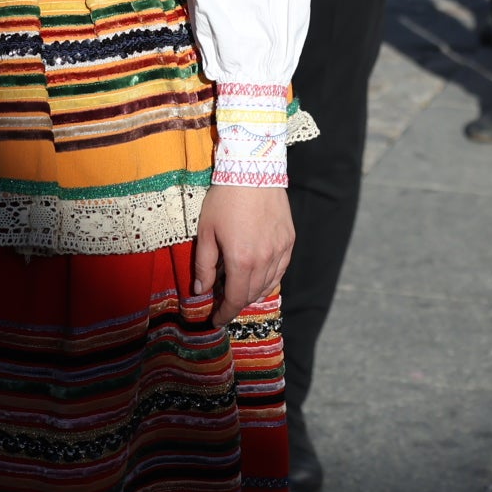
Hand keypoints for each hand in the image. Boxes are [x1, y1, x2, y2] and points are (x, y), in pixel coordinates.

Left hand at [192, 183, 293, 323]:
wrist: (253, 170)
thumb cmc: (224, 199)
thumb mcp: (206, 231)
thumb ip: (204, 264)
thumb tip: (202, 290)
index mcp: (241, 261)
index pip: (235, 299)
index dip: (225, 313)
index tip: (216, 320)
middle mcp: (264, 260)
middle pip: (252, 294)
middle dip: (236, 303)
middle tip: (223, 302)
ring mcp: (280, 251)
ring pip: (268, 285)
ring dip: (252, 293)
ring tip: (239, 290)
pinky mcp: (289, 241)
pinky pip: (280, 270)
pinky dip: (269, 280)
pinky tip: (259, 278)